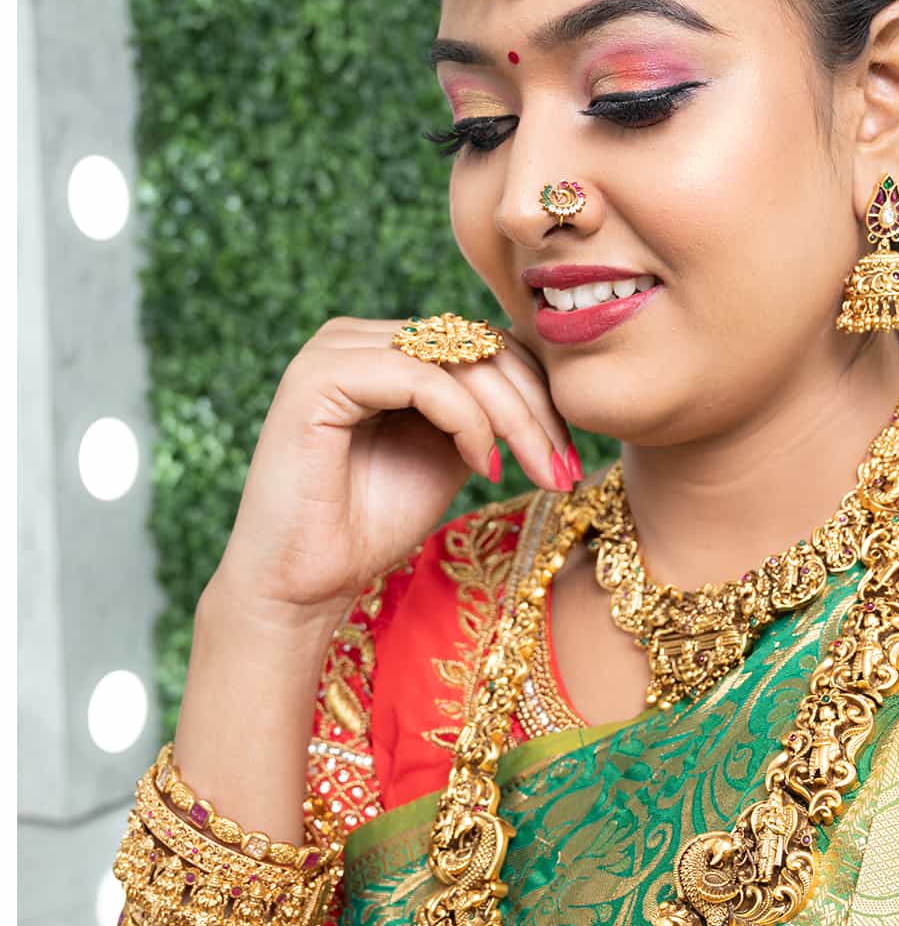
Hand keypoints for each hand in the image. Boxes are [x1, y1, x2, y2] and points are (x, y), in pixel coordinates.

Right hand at [206, 317, 577, 626]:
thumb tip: (544, 387)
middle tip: (567, 469)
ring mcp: (333, 351)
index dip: (536, 392)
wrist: (301, 587)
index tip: (570, 458)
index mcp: (382, 349)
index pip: (480, 343)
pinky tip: (483, 466)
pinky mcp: (319, 378)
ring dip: (512, 415)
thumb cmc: (368, 529)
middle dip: (535, 406)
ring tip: (539, 470)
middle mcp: (354, 338)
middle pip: (476, 343)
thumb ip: (483, 413)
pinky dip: (466, 419)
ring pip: (456, 356)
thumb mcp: (448, 457)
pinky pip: (420, 377)